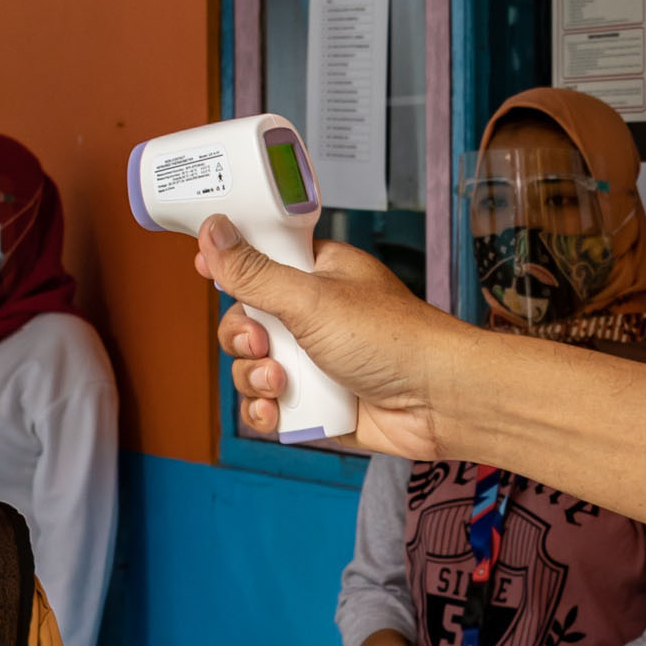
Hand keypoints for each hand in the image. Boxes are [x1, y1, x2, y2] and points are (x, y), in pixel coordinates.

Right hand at [197, 222, 460, 458]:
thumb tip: (212, 232)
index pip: (257, 262)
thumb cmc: (393, 340)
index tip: (205, 273)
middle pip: (243, 321)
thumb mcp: (312, 298)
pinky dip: (267, 412)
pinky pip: (269, 407)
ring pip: (251, 368)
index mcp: (315, 275)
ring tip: (282, 384)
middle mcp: (312, 316)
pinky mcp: (315, 404)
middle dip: (241, 339)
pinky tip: (279, 412)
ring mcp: (313, 362)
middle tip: (262, 343)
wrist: (439, 403)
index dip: (229, 269)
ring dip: (254, 379)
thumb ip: (255, 272)